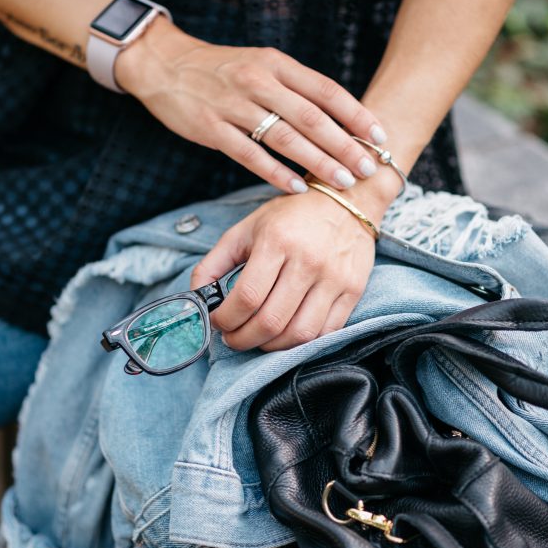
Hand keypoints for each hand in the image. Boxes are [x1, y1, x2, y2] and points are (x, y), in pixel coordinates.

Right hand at [115, 15, 386, 194]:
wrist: (164, 64)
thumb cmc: (220, 71)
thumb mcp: (260, 66)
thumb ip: (294, 89)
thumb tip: (339, 119)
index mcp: (275, 64)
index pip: (325, 90)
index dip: (355, 114)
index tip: (379, 137)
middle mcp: (258, 81)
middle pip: (311, 116)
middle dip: (344, 144)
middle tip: (368, 168)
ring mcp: (233, 104)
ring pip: (284, 136)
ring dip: (316, 161)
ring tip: (341, 182)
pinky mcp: (211, 127)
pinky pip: (249, 154)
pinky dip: (275, 172)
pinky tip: (295, 188)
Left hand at [189, 189, 381, 352]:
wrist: (347, 200)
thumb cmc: (291, 216)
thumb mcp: (246, 229)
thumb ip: (215, 262)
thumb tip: (195, 297)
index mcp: (276, 242)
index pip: (247, 297)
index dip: (226, 320)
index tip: (218, 323)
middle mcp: (307, 261)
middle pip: (270, 322)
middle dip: (243, 340)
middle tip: (233, 338)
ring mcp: (334, 278)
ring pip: (299, 334)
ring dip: (271, 347)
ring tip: (258, 339)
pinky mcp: (353, 290)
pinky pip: (326, 332)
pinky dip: (301, 343)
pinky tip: (286, 334)